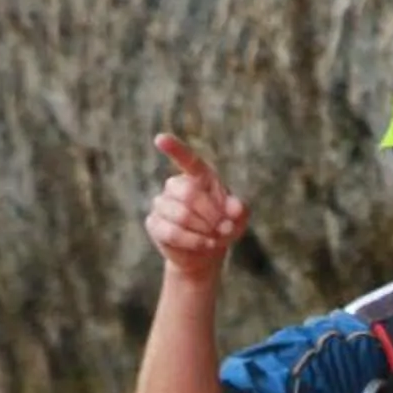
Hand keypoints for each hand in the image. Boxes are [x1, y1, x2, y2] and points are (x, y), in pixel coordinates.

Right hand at [145, 133, 247, 280]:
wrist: (207, 252)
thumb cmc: (223, 227)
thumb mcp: (238, 219)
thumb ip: (239, 210)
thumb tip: (235, 208)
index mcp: (197, 176)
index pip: (186, 159)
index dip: (174, 149)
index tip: (160, 139)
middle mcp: (175, 186)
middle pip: (189, 194)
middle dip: (210, 214)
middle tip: (223, 227)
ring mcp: (161, 204)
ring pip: (181, 215)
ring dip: (203, 230)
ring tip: (214, 238)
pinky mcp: (154, 223)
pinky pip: (172, 232)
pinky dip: (193, 241)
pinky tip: (204, 244)